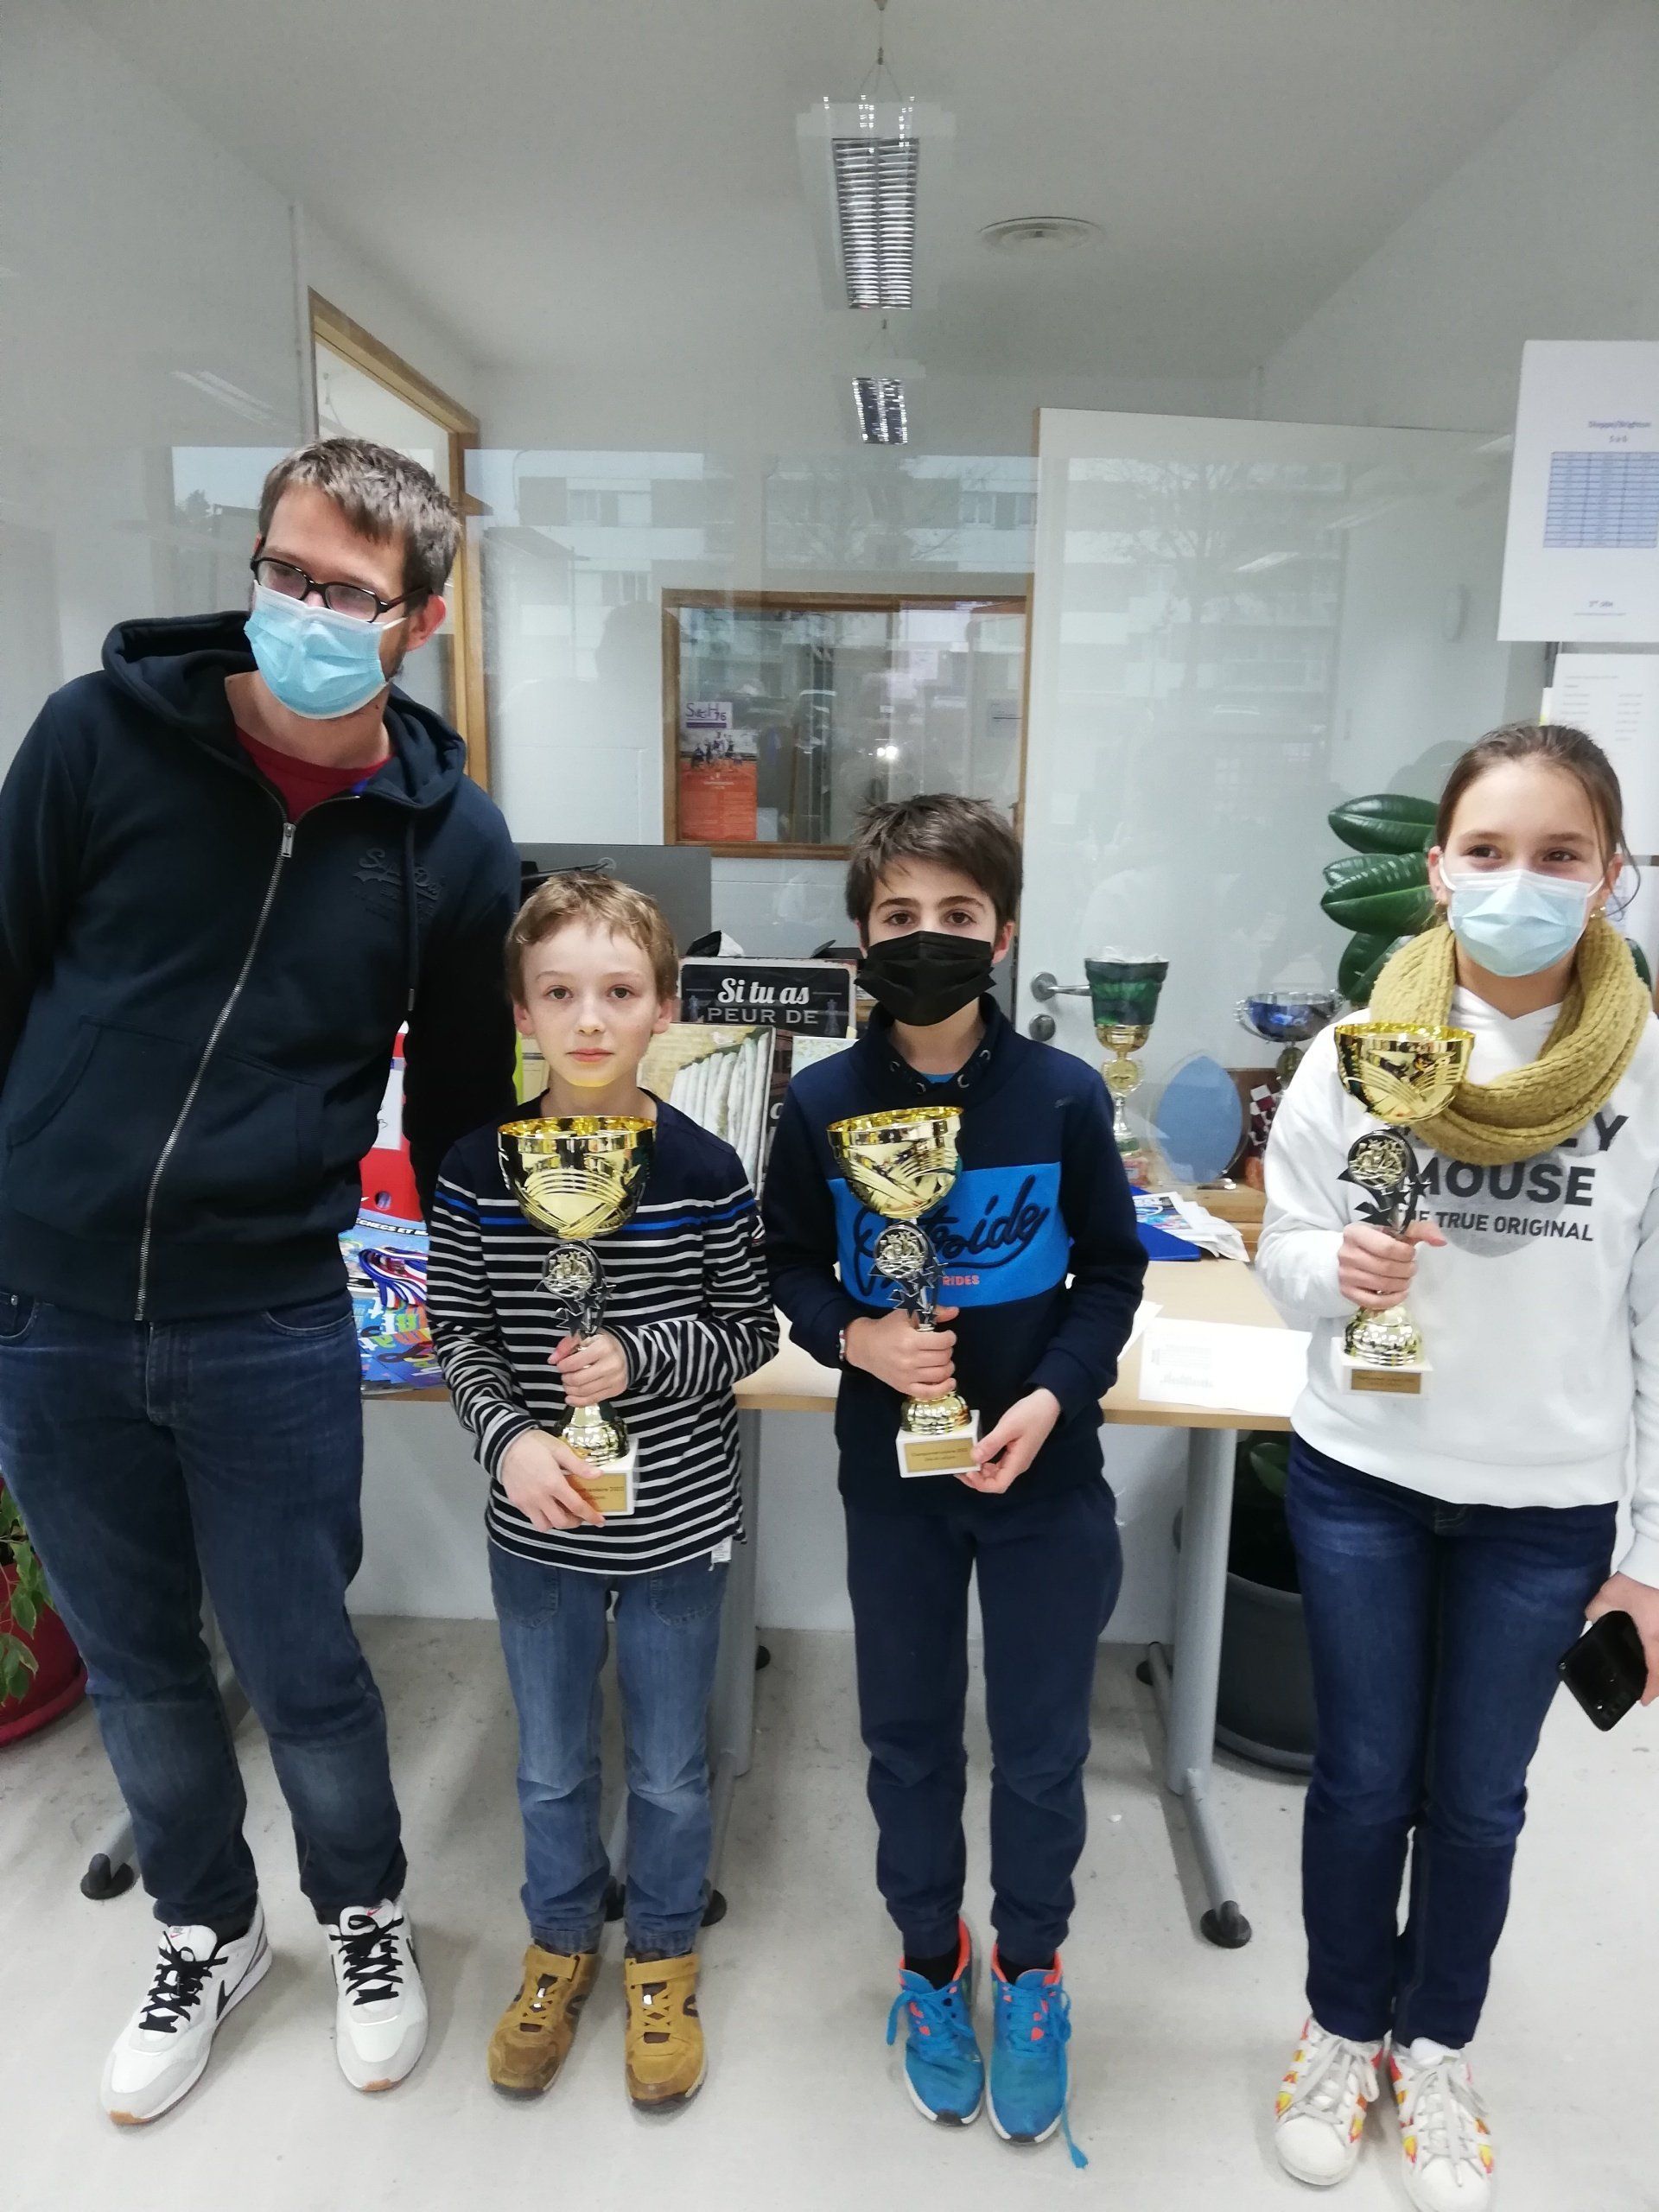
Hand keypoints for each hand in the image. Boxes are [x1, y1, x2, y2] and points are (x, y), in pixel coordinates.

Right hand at [498, 1428, 606, 1530]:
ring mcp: (526, 1502)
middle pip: (560, 1522)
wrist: (505, 1443)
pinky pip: (531, 1518)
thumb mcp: (560, 1450)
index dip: (590, 1516)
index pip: (576, 1507)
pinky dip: (542, 1517)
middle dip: (574, 1522)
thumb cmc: (535, 1444)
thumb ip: (579, 1466)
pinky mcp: (516, 1502)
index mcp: (553, 1484)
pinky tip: (547, 1505)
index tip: (600, 1521)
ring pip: (544, 1525)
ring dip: (556, 1522)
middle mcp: (539, 1498)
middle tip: (580, 1515)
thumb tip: (599, 1475)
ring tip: (562, 1512)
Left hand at [550, 1331, 628, 1407]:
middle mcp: (611, 1364)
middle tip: (564, 1376)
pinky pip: (593, 1400)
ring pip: (584, 1392)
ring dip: (570, 1390)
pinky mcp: (616, 1390)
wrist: (628, 1352)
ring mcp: (615, 1379)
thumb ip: (567, 1344)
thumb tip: (552, 1360)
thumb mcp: (586, 1336)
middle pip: (579, 1379)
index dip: (562, 1366)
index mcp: (603, 1347)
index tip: (560, 1365)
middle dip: (566, 1379)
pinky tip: (570, 1398)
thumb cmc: (603, 1343)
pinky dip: (578, 1402)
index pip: (575, 1362)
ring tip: (567, 1385)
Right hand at [844, 1306, 958, 1398]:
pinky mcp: (903, 1387)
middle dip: (948, 1350)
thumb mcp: (907, 1314)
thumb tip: (955, 1311)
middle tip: (942, 1347)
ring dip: (948, 1366)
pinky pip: (929, 1393)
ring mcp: (906, 1376)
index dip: (950, 1337)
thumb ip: (933, 1312)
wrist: (864, 1346)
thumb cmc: (887, 1328)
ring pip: (940, 1374)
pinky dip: (943, 1389)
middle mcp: (909, 1360)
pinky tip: (950, 1382)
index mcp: (910, 1340)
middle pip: (943, 1358)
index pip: (943, 1342)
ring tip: (943, 1360)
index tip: (947, 1335)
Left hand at [957, 1388, 1061, 1494]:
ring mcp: (1016, 1459)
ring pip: (995, 1473)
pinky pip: (997, 1463)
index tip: (966, 1471)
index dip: (980, 1483)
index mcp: (1017, 1463)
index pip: (998, 1485)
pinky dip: (985, 1462)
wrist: (1048, 1403)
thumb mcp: (1008, 1426)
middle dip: (975, 1478)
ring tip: (963, 1460)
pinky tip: (976, 1453)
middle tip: (957, 1466)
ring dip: (979, 1471)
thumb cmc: (1030, 1414)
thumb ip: (992, 1443)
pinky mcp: (1014, 1451)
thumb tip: (973, 1458)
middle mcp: (1016, 1465)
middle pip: (995, 1482)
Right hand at [1338, 1220, 1445, 1309]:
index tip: (1410, 1253)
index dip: (1406, 1253)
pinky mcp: (1347, 1291)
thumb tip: (1441, 1241)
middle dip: (1407, 1270)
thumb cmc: (1377, 1240)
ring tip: (1406, 1279)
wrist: (1351, 1255)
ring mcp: (1345, 1274)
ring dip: (1402, 1284)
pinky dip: (1393, 1300)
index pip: (1387, 1247)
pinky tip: (1400, 1293)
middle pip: (1385, 1268)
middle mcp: (1346, 1253)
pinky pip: (1375, 1302)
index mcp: (1355, 1232)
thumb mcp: (1396, 1230)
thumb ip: (1420, 1230)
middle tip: (1411, 1268)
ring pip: (1382, 1285)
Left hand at [1586, 1572, 1658, 1704]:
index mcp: (1655, 1638)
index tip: (1643, 1700)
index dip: (1650, 1690)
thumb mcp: (1610, 1595)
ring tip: (1656, 1668)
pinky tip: (1656, 1642)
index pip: (1656, 1673)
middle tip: (1651, 1686)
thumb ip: (1597, 1610)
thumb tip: (1592, 1618)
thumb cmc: (1640, 1580)